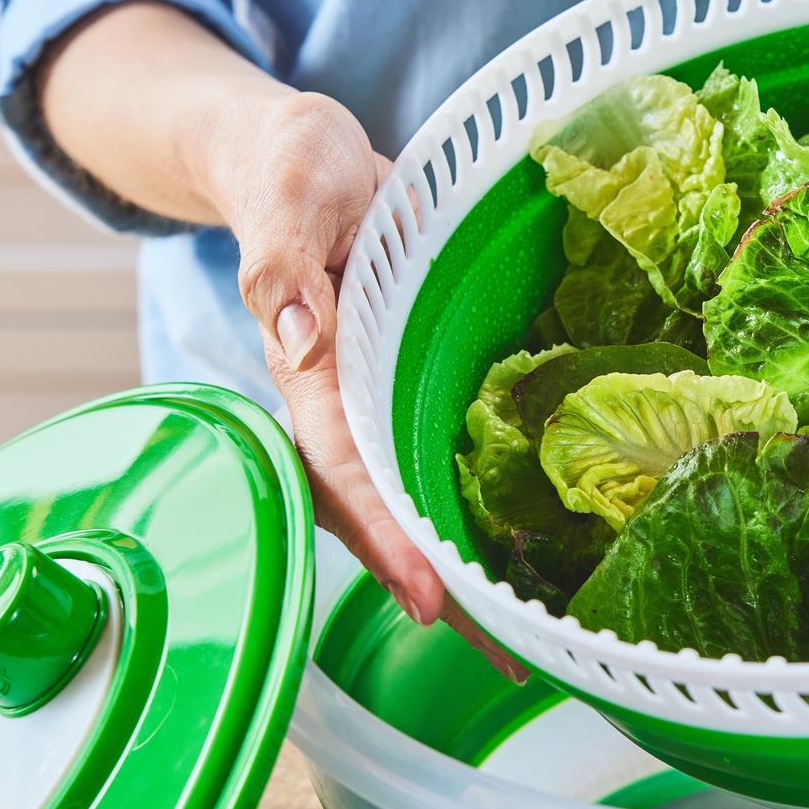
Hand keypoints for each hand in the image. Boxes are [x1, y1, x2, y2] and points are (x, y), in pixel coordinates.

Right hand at [219, 93, 529, 681]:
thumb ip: (285, 262)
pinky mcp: (409, 381)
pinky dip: (472, 502)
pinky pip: (437, 452)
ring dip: (460, 562)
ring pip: (411, 494)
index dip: (389, 535)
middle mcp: (341, 397)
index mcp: (307, 365)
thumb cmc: (292, 166)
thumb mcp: (289, 191)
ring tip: (522, 634)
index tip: (433, 597)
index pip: (347, 466)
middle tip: (501, 654)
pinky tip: (523, 544)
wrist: (306, 154)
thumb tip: (297, 341)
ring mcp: (376, 396)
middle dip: (434, 582)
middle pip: (380, 509)